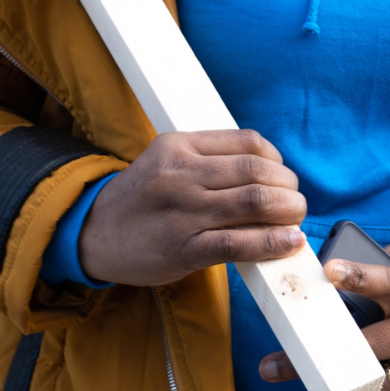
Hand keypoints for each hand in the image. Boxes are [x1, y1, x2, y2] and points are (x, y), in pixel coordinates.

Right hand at [77, 129, 306, 286]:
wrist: (93, 234)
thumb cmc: (140, 199)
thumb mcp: (166, 162)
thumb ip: (209, 159)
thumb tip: (269, 171)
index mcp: (178, 145)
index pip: (247, 142)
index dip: (277, 159)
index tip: (283, 175)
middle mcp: (180, 174)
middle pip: (256, 171)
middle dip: (288, 187)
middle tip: (296, 201)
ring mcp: (182, 211)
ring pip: (253, 202)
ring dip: (287, 211)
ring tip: (296, 219)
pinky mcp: (182, 249)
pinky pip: (237, 242)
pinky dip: (271, 242)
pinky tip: (289, 243)